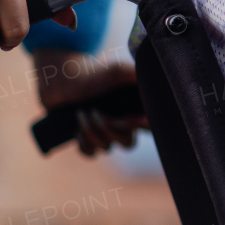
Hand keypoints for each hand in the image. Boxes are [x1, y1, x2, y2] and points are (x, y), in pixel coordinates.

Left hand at [32, 49, 147, 156]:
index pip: (151, 128)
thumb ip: (140, 76)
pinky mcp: (87, 139)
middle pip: (128, 144)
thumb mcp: (119, 71)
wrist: (63, 77)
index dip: (142, 127)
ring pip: (106, 147)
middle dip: (110, 130)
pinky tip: (77, 128)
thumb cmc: (94, 73)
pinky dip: (83, 142)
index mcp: (135, 111)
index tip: (127, 117)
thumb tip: (160, 81)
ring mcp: (104, 134)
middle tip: (97, 112)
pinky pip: (90, 153)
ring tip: (81, 112)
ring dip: (91, 130)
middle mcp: (123, 125)